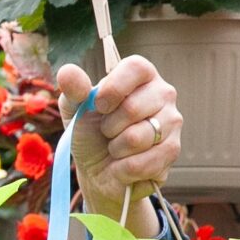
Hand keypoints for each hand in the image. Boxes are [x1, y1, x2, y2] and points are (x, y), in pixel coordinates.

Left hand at [58, 56, 181, 237]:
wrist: (98, 171)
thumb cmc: (90, 133)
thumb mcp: (75, 109)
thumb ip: (73, 89)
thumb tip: (67, 72)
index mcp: (140, 75)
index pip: (135, 68)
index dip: (113, 89)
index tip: (99, 106)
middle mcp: (163, 93)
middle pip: (133, 108)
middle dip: (108, 127)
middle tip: (107, 132)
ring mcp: (172, 121)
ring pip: (137, 138)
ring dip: (116, 149)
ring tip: (116, 148)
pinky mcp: (172, 150)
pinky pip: (142, 163)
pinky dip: (123, 168)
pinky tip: (124, 164)